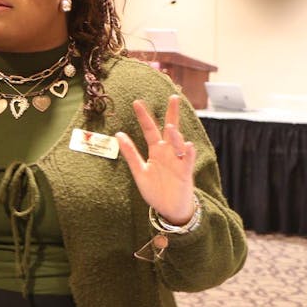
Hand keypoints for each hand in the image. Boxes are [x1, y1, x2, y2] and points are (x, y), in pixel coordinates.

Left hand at [116, 95, 196, 224]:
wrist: (169, 209)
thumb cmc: (155, 190)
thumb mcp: (139, 171)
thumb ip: (130, 153)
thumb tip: (118, 134)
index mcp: (156, 151)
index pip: (150, 129)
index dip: (144, 116)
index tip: (136, 102)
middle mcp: (168, 152)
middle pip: (171, 129)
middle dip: (172, 114)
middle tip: (173, 98)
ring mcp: (178, 161)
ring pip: (178, 143)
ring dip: (175, 136)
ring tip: (170, 128)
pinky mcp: (185, 172)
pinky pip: (187, 160)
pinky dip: (188, 153)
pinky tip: (187, 146)